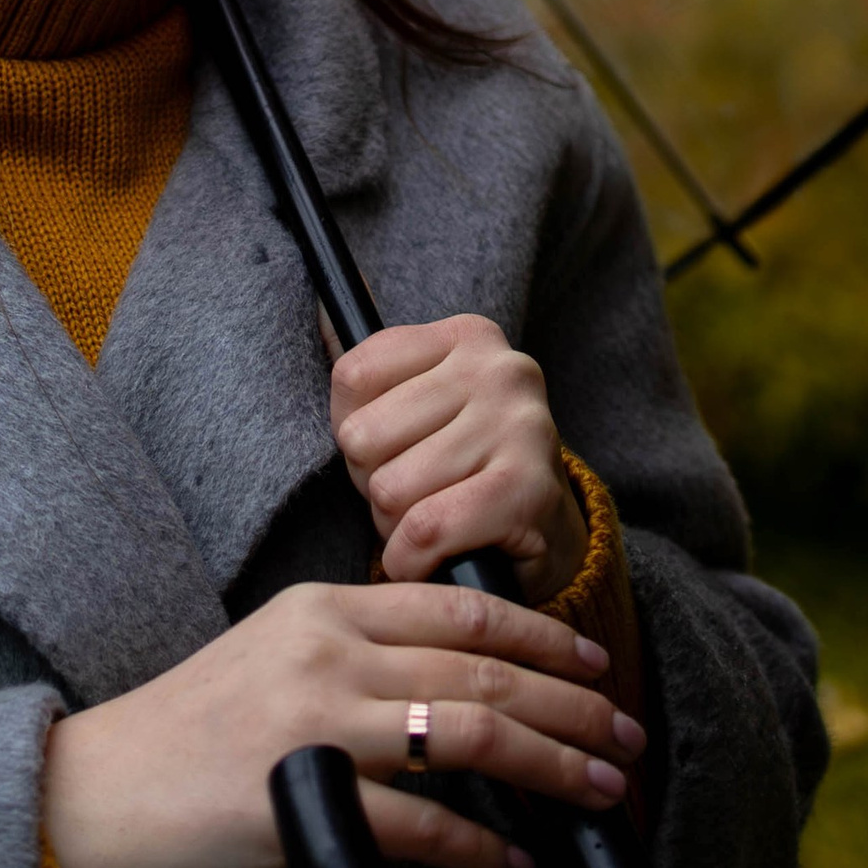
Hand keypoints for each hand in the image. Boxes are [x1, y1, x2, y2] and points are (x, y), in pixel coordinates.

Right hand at [41, 578, 643, 867]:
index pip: (461, 607)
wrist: (91, 796)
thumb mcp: (269, 656)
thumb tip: (453, 681)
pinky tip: (517, 867)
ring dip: (551, 768)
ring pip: (470, 735)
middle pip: (483, 669)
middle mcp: (328, 652)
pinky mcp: (304, 803)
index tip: (593, 666)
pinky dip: (482, 849)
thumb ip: (353, 654)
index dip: (542, 636)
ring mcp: (316, 725)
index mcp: (323, 608)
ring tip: (600, 793)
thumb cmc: (182, 735)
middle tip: (627, 737)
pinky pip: (422, 826)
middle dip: (570, 706)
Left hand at [330, 313, 587, 600]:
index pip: (352, 375)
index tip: (394, 448)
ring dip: (395, 528)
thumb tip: (321, 306)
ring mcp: (521, 427)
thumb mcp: (417, 404)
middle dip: (373, 484)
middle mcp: (501, 370)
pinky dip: (411, 561)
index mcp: (468, 336)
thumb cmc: (462, 468)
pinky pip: (425, 530)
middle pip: (363, 436)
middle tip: (415, 494)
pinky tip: (432, 558)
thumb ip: (370, 365)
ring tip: (433, 523)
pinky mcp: (528, 490)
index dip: (353, 431)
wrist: (546, 536)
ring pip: (390, 490)